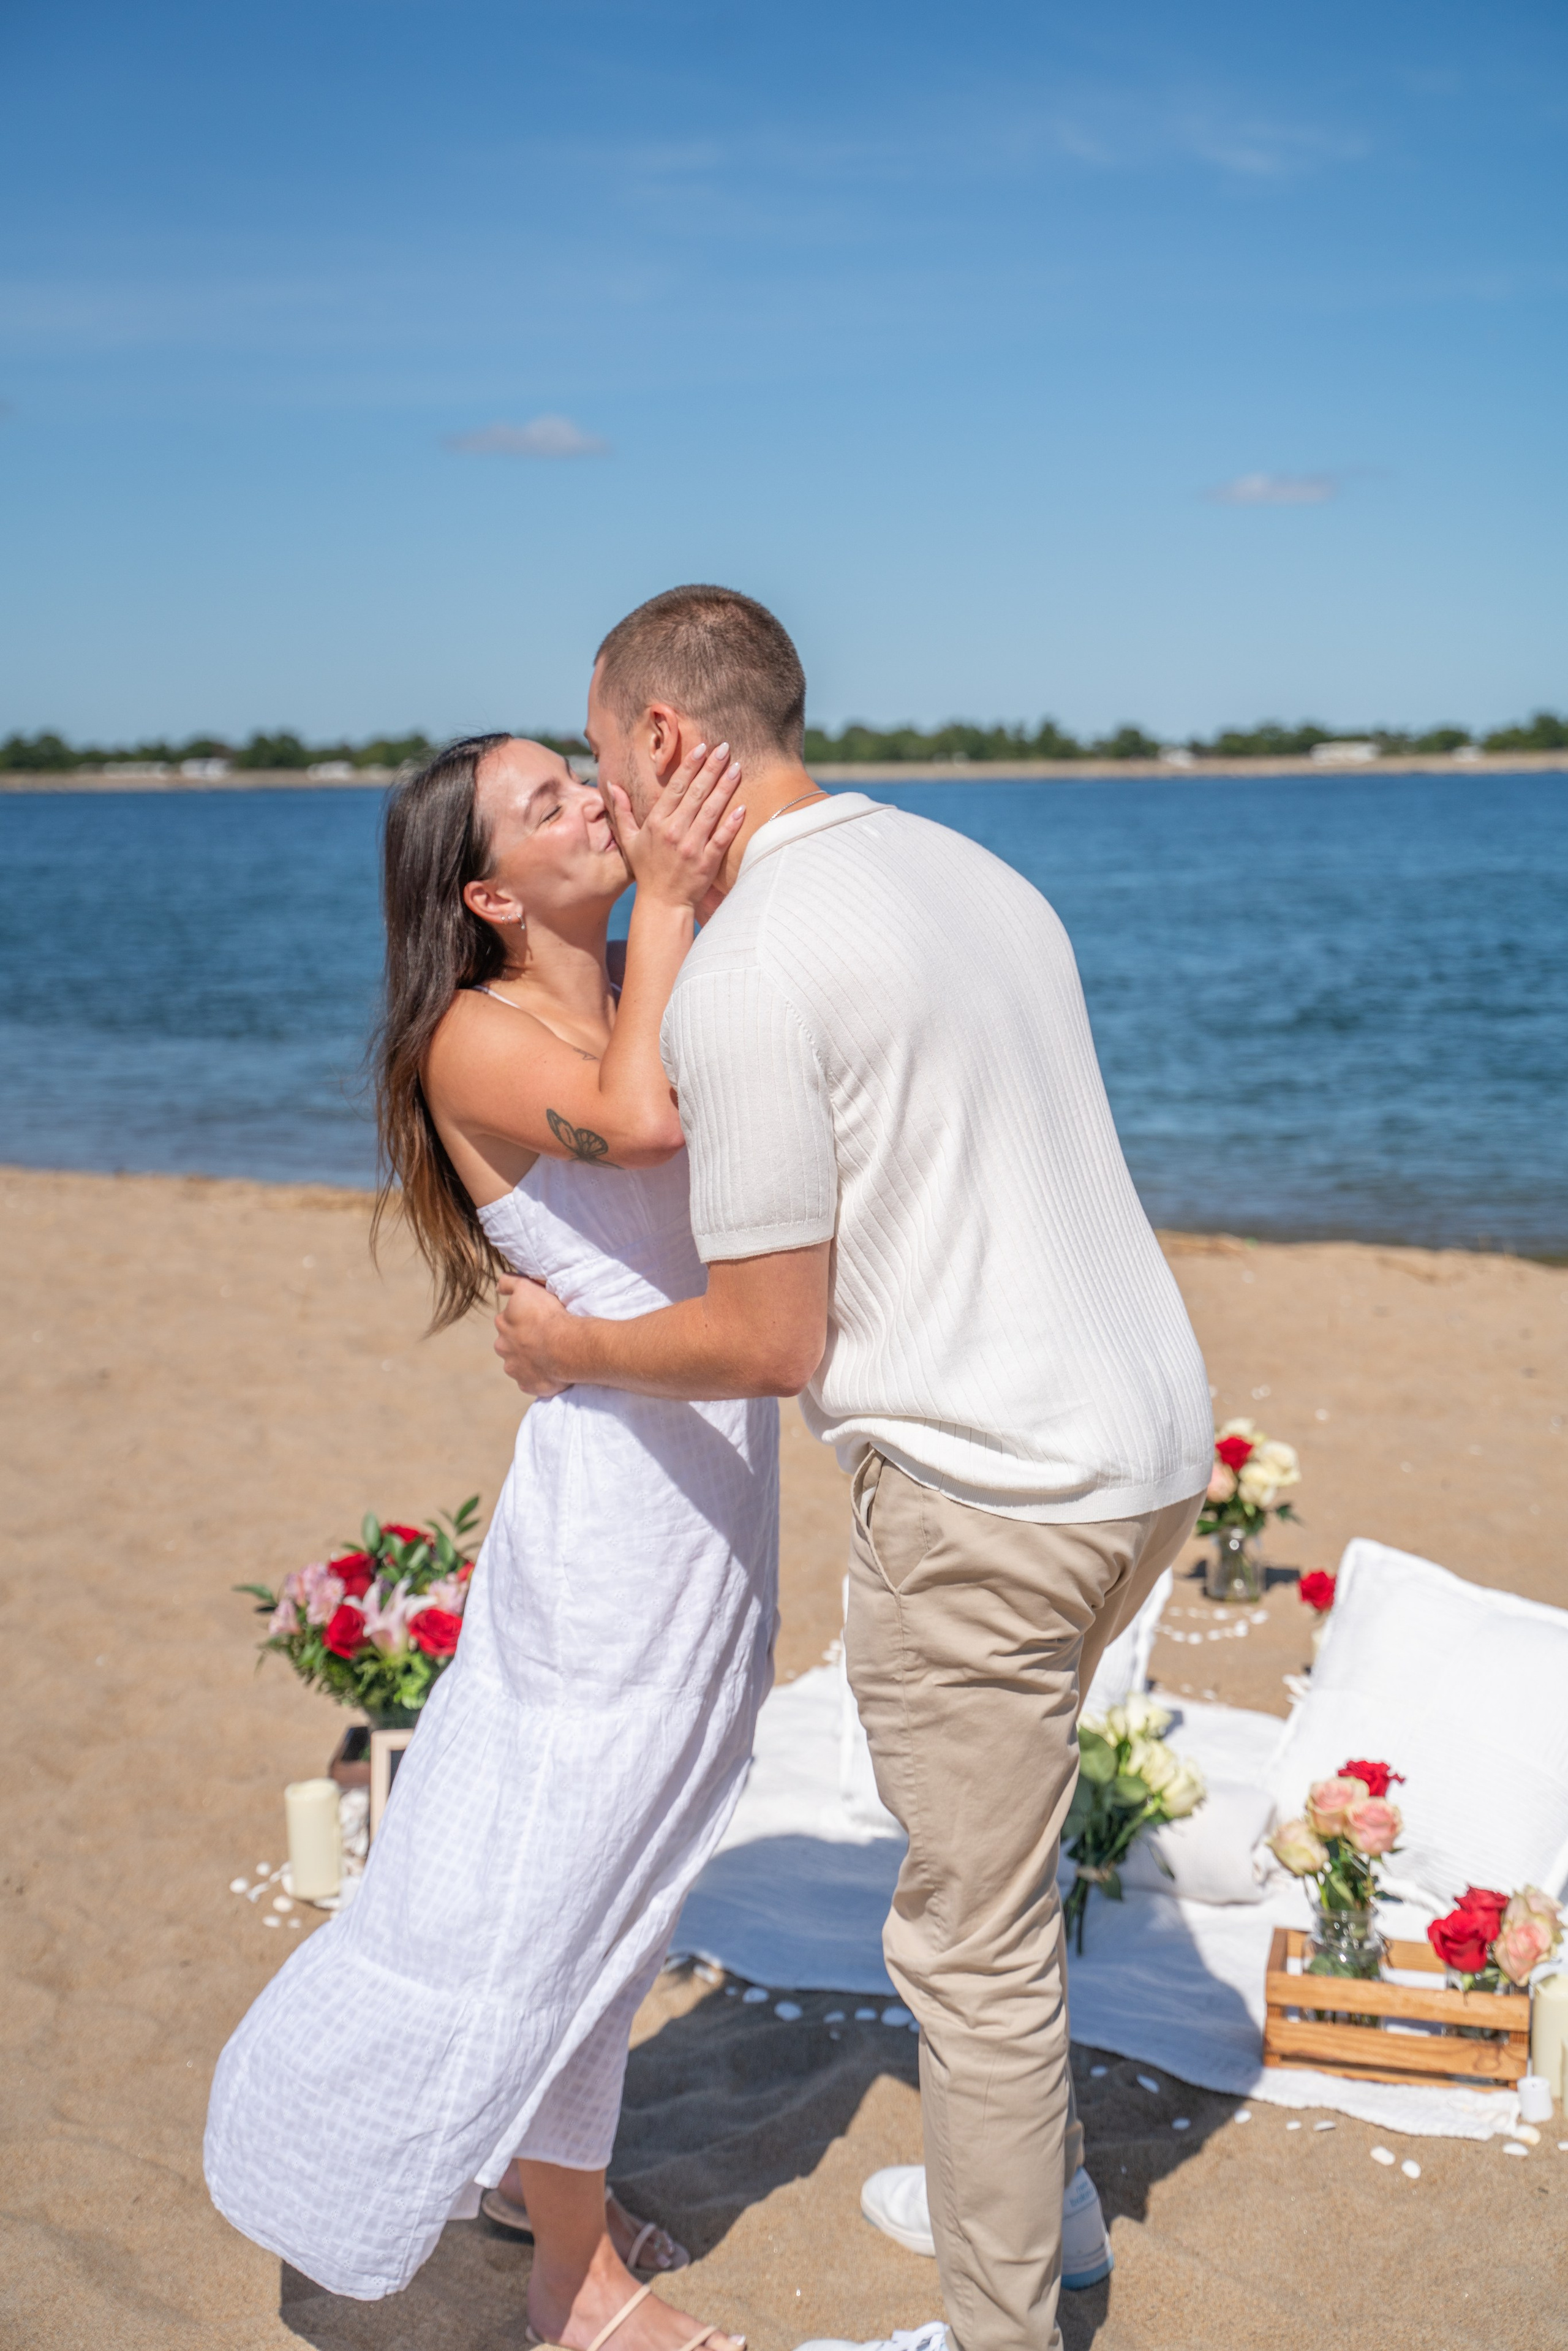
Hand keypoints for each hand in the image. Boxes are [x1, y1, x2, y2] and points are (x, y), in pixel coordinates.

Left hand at [494, 1274, 574, 1397]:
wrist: (565, 1347)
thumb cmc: (548, 1315)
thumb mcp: (527, 1288)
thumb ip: (509, 1283)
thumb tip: (497, 1286)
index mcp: (502, 1324)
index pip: (507, 1320)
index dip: (522, 1319)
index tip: (537, 1320)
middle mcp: (503, 1347)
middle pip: (509, 1343)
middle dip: (522, 1341)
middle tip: (543, 1338)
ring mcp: (514, 1368)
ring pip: (518, 1363)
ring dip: (529, 1360)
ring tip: (549, 1355)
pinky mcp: (526, 1384)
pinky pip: (530, 1381)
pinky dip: (538, 1377)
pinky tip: (551, 1370)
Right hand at [603, 740, 743, 911]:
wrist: (662, 904)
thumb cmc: (647, 870)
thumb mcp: (629, 841)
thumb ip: (622, 812)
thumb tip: (612, 786)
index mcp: (656, 823)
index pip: (676, 787)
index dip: (690, 765)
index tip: (701, 747)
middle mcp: (674, 832)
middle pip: (697, 793)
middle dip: (712, 768)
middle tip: (725, 748)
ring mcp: (691, 847)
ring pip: (711, 811)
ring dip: (725, 787)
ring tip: (737, 767)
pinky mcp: (706, 862)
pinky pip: (722, 838)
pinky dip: (732, 823)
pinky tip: (742, 807)